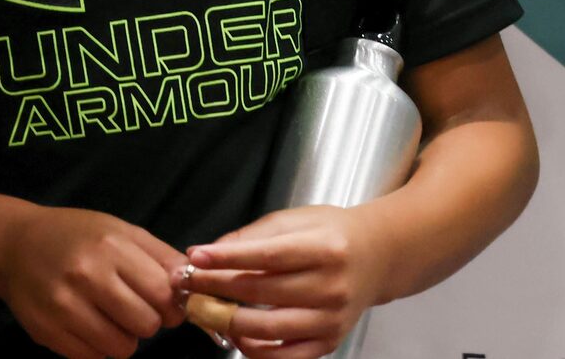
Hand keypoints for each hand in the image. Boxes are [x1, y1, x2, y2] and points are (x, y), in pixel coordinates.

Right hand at [0, 204, 184, 358]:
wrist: (15, 245)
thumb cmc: (75, 235)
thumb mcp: (119, 229)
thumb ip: (158, 256)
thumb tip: (192, 284)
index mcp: (110, 245)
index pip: (163, 292)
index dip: (170, 303)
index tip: (165, 302)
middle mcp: (87, 275)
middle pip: (146, 324)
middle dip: (147, 320)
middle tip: (132, 306)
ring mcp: (65, 307)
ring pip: (123, 348)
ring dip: (124, 337)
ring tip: (108, 314)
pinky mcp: (49, 334)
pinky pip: (95, 358)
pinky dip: (98, 347)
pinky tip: (87, 322)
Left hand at [181, 205, 393, 358]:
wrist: (377, 257)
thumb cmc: (330, 233)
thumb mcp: (296, 220)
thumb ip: (253, 236)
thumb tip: (210, 251)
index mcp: (323, 248)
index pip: (267, 256)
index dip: (228, 258)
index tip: (195, 256)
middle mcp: (330, 287)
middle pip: (263, 292)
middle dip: (218, 287)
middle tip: (188, 282)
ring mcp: (331, 320)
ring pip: (269, 329)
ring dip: (229, 321)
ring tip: (205, 309)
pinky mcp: (330, 343)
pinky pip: (286, 356)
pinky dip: (255, 350)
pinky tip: (236, 334)